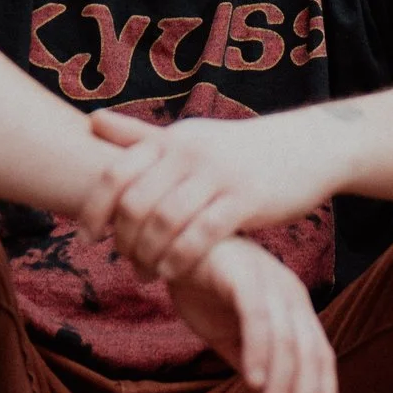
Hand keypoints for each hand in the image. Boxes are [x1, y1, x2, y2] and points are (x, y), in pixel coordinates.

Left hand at [91, 109, 325, 281]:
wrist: (305, 147)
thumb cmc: (235, 151)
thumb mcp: (189, 135)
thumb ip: (139, 135)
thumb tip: (91, 119)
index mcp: (172, 139)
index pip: (117, 174)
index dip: (94, 209)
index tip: (88, 238)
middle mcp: (190, 153)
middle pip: (136, 203)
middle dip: (123, 240)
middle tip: (123, 261)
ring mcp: (219, 175)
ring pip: (166, 222)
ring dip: (148, 255)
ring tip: (145, 272)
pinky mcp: (246, 199)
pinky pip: (202, 235)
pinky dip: (180, 259)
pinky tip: (172, 272)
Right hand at [166, 237, 340, 392]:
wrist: (170, 243)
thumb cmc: (203, 286)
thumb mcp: (230, 331)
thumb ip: (250, 358)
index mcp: (294, 308)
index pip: (319, 356)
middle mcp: (290, 295)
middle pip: (309, 353)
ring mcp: (269, 283)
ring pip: (286, 344)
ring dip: (281, 388)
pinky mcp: (243, 275)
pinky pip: (257, 318)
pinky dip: (258, 352)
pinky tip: (252, 383)